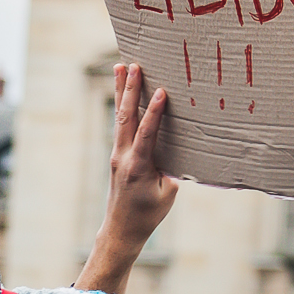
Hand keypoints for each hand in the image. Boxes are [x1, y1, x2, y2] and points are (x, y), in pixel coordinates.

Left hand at [74, 63, 179, 293]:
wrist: (121, 229)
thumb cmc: (148, 214)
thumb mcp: (167, 193)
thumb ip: (170, 167)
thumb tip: (176, 146)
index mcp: (138, 167)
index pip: (146, 133)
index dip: (154, 112)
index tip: (161, 91)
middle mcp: (123, 156)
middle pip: (125, 117)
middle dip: (129, 89)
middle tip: (132, 65)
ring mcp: (117, 154)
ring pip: (119, 117)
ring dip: (120, 91)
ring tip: (120, 66)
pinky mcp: (117, 155)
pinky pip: (120, 125)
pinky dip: (122, 106)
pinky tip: (123, 92)